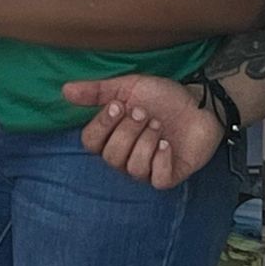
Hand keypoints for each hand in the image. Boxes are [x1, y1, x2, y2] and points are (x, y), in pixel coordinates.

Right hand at [62, 75, 222, 190]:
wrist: (200, 102)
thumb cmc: (163, 96)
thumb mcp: (128, 87)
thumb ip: (97, 91)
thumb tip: (64, 90)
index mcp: (112, 135)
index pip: (90, 143)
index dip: (102, 125)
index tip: (118, 106)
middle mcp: (126, 156)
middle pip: (111, 156)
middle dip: (128, 131)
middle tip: (144, 113)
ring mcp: (147, 168)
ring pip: (133, 167)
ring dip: (146, 141)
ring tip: (158, 125)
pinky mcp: (168, 176)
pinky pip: (156, 179)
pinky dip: (161, 159)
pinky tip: (167, 143)